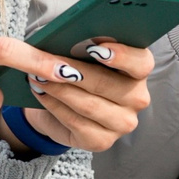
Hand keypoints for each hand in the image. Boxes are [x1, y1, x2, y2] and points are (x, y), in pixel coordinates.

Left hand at [6, 38, 153, 154]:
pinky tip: (41, 93)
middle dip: (74, 72)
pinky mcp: (102, 141)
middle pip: (108, 84)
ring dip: (59, 89)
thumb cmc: (78, 70)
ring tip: (37, 76)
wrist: (63, 106)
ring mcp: (123, 123)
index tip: (96, 49)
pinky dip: (54, 106)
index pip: (141, 62)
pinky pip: (75, 122)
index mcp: (139, 70)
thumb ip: (83, 44)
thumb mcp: (82, 52)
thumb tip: (68, 37)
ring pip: (89, 105)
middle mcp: (137, 98)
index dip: (122, 56)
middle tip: (49, 62)